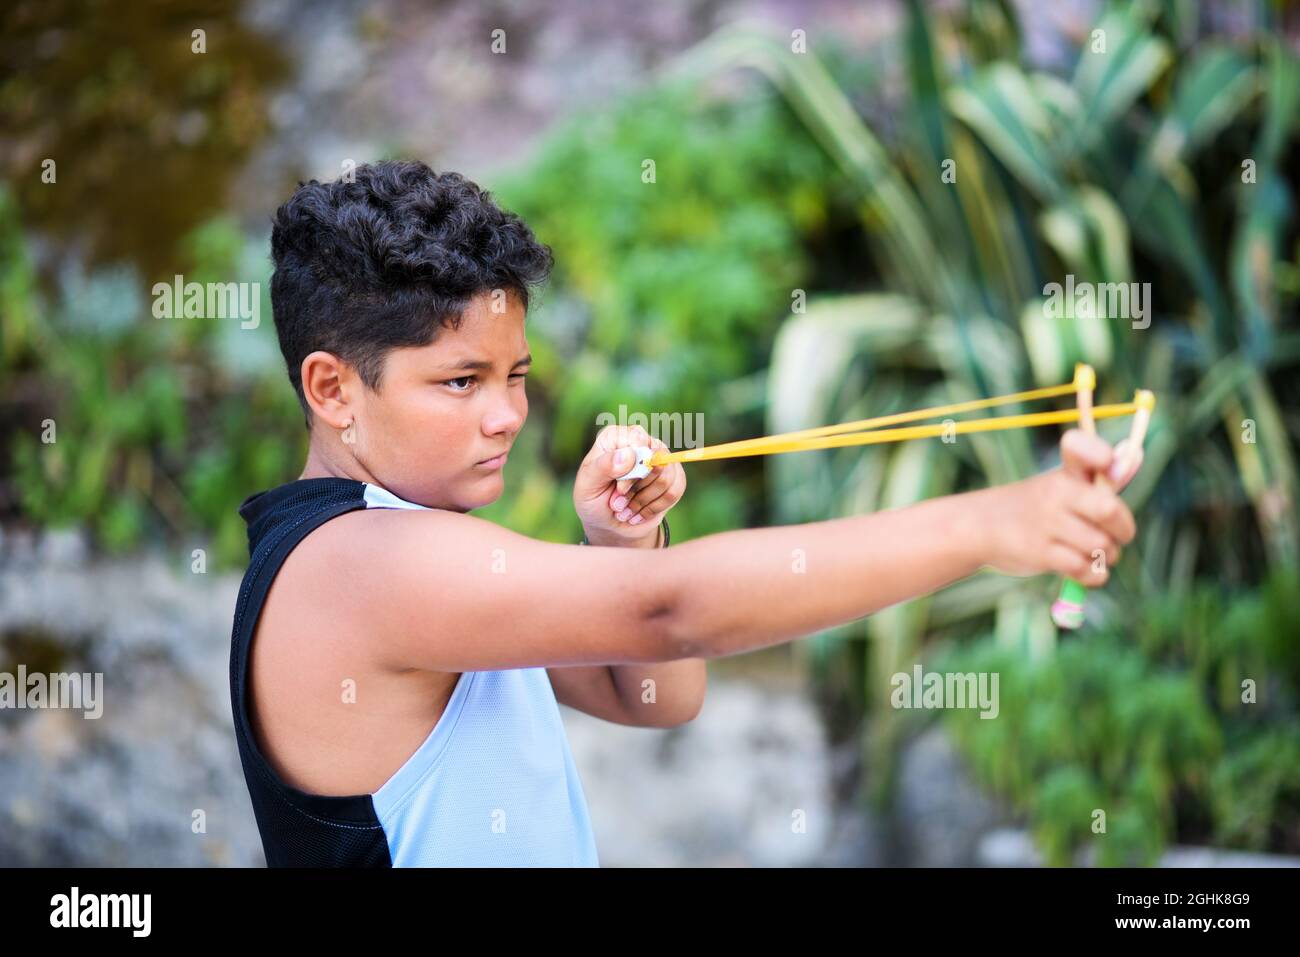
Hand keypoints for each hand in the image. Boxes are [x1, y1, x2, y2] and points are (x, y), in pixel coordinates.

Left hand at [573, 425, 686, 546]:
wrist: (608, 524)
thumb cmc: (593, 501)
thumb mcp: (588, 486)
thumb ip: (603, 467)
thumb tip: (628, 455)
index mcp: (616, 437)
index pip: (638, 439)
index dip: (633, 467)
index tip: (619, 489)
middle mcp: (640, 442)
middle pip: (656, 459)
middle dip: (637, 490)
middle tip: (618, 503)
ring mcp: (659, 458)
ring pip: (666, 477)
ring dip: (644, 501)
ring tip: (627, 509)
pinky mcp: (673, 476)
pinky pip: (675, 491)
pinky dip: (655, 508)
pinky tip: (640, 513)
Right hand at [980, 429, 1137, 583]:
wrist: (980, 526)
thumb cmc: (1033, 506)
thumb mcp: (1060, 486)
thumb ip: (1099, 479)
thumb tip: (1137, 455)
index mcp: (1064, 473)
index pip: (1082, 449)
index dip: (1101, 453)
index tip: (1108, 461)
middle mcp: (1055, 493)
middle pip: (1109, 509)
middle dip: (1124, 529)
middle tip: (1119, 537)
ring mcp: (1046, 523)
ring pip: (1100, 545)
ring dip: (1107, 556)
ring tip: (1095, 554)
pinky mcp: (1040, 552)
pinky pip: (1084, 568)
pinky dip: (1093, 575)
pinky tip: (1086, 571)